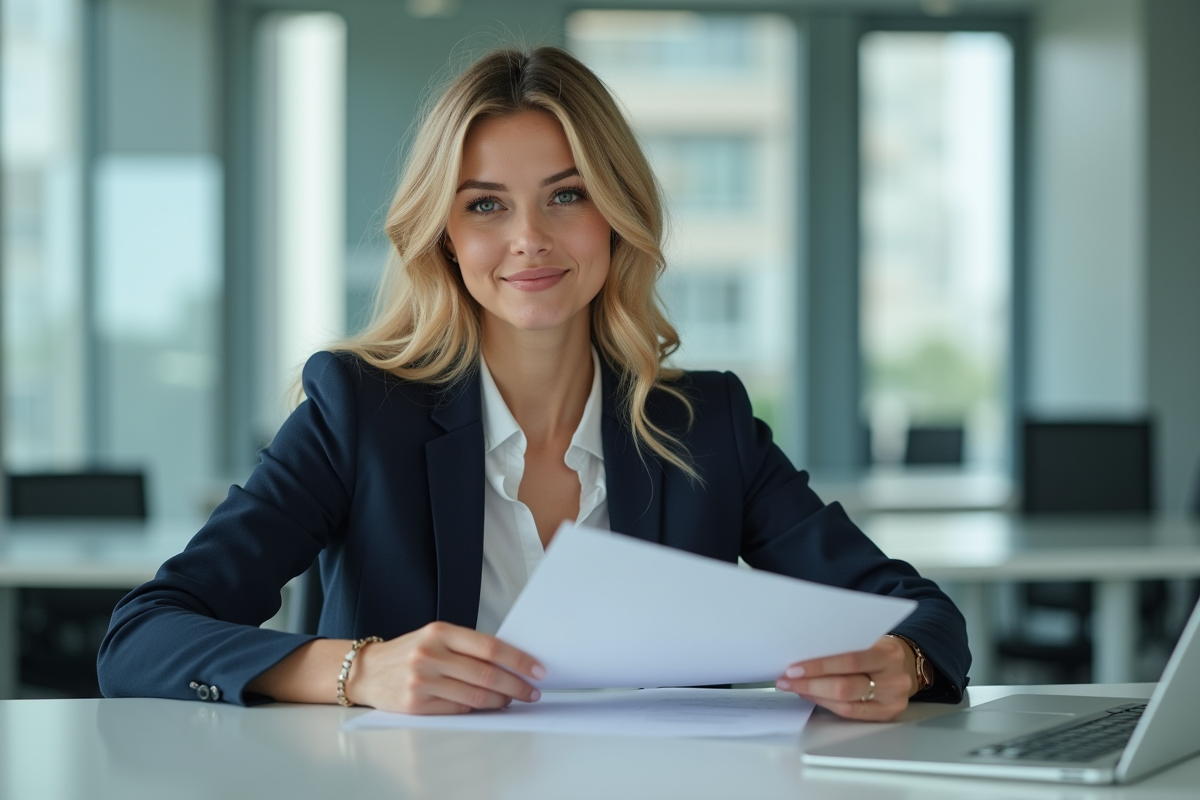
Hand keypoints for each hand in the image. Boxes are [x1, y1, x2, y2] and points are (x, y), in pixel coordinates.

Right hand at [347, 621, 545, 714]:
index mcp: (440, 632)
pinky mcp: (416, 704)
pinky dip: (476, 709)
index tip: (538, 670)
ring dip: (500, 701)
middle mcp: (430, 654)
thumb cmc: (408, 652)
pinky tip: (485, 706)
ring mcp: (422, 681)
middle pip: (486, 674)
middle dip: (516, 686)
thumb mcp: (436, 637)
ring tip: (511, 700)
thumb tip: (510, 663)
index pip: (490, 647)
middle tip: (532, 692)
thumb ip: (467, 647)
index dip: (518, 660)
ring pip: (475, 696)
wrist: (367, 670)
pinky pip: (458, 709)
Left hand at [774, 635, 916, 720]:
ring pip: (845, 704)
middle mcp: (893, 679)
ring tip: (794, 688)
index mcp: (888, 654)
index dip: (818, 667)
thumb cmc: (880, 648)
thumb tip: (803, 653)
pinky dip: (827, 704)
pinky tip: (812, 696)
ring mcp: (892, 700)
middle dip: (810, 684)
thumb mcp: (868, 639)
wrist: (908, 664)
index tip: (793, 668)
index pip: (849, 661)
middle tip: (787, 681)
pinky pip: (851, 714)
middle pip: (845, 687)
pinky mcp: (887, 715)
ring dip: (814, 696)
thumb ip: (843, 645)